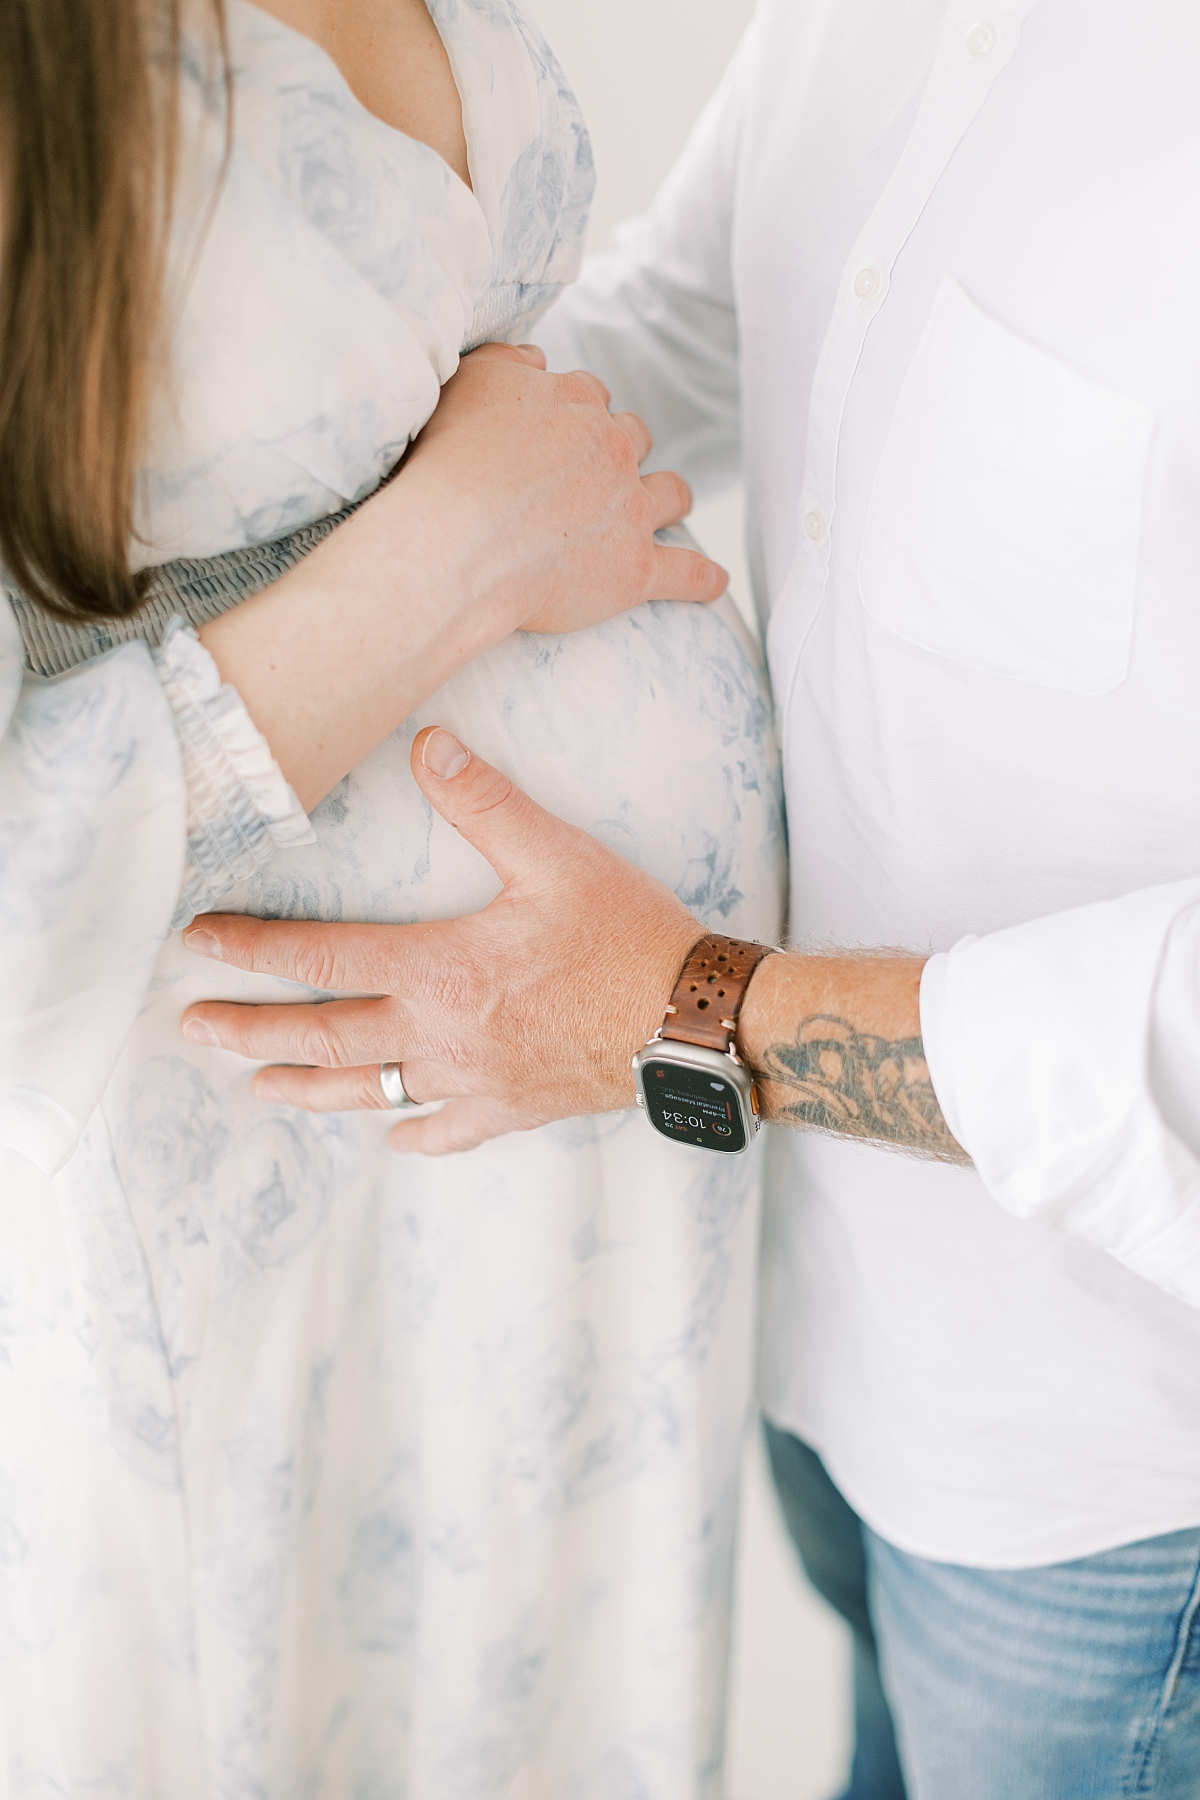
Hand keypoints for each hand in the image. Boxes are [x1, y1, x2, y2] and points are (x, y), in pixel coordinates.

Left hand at [180, 727, 701, 1153]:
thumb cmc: (628, 937)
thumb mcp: (558, 855)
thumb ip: (485, 802)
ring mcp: (472, 1082)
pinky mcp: (510, 1110)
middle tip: (195, 1026)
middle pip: (323, 1040)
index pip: (323, 960)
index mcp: (442, 969)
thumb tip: (428, 746)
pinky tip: (390, 1132)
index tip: (200, 943)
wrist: (694, 1022)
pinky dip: (408, 1132)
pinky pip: (443, 1131)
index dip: (254, 950)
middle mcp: (441, 1035)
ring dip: (304, 1088)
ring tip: (256, 1084)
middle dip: (250, 1031)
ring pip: (366, 1093)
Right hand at [404, 342, 727, 633]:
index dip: (574, 414)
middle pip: (634, 438)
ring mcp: (630, 509)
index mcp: (575, 402)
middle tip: (596, 474)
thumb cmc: (450, 462)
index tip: (555, 434)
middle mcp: (612, 448)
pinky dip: (703, 579)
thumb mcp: (470, 382)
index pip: (588, 395)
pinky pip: (687, 573)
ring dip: (669, 496)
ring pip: (671, 492)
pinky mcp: (636, 569)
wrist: (459, 541)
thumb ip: (507, 361)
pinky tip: (714, 583)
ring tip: (665, 507)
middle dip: (623, 450)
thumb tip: (537, 357)